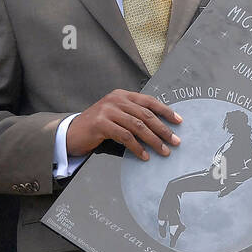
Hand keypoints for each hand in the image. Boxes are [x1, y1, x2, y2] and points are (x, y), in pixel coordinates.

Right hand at [65, 89, 181, 159]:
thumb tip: (160, 129)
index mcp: (122, 95)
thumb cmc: (98, 126)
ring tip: (164, 151)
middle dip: (163, 129)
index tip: (179, 121)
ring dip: (153, 140)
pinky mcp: (100, 124)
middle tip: (175, 141)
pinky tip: (144, 156)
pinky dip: (137, 147)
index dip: (165, 111)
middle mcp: (116, 100)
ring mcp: (107, 111)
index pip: (149, 101)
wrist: (72, 132)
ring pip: (137, 126)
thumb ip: (133, 116)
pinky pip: (125, 136)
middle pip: (146, 115)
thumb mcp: (117, 116)